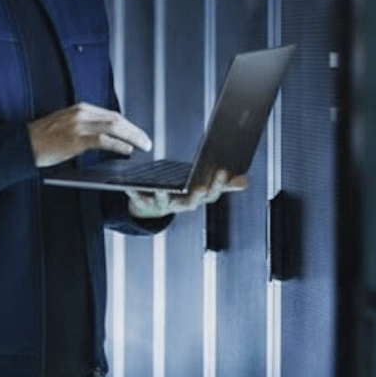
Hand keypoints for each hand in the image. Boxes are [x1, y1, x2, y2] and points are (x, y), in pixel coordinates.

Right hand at [29, 103, 151, 167]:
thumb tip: (104, 136)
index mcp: (80, 109)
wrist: (23, 144)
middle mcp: (82, 114)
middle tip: (147, 140)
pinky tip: (127, 150)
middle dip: (135, 130)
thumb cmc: (42, 138)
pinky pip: (103, 140)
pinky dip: (118, 145)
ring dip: (133, 137)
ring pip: (114, 127)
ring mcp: (79, 125)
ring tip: (143, 145)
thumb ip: (83, 126)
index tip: (137, 133)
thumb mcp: (65, 125)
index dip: (128, 125)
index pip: (111, 115)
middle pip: (117, 119)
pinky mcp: (76, 139)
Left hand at [126, 169, 247, 217]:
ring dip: (163, 196)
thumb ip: (223, 185)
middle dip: (196, 195)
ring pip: (163, 202)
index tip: (222, 171)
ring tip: (162, 188)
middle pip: (190, 202)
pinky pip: (138, 198)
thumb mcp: (201, 187)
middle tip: (201, 186)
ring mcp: (162, 205)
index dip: (217, 185)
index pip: (211, 195)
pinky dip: (133, 192)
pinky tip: (130, 185)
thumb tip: (245, 182)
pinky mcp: (143, 202)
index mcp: (195, 199)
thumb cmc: (181, 192)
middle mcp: (180, 205)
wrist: (152, 205)